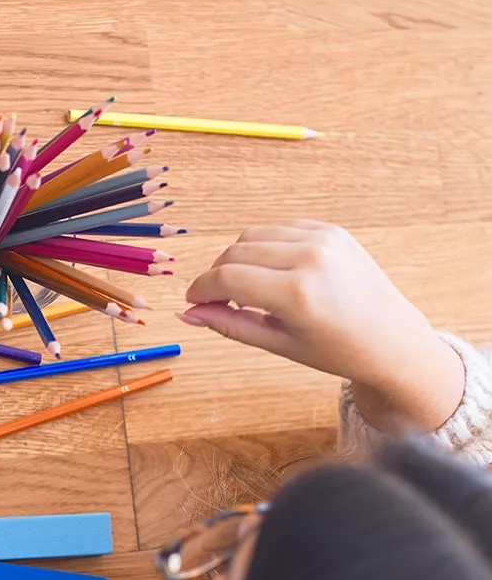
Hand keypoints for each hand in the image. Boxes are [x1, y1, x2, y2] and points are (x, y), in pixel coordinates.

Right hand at [181, 221, 463, 431]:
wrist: (390, 338)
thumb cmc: (337, 350)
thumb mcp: (279, 344)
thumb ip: (230, 324)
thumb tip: (188, 314)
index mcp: (297, 293)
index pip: (227, 279)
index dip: (200, 290)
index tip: (192, 303)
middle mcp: (310, 257)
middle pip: (236, 252)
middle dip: (216, 276)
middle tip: (215, 301)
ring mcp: (323, 238)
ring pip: (254, 236)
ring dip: (237, 260)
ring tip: (244, 291)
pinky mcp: (331, 229)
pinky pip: (280, 230)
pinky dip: (264, 249)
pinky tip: (270, 275)